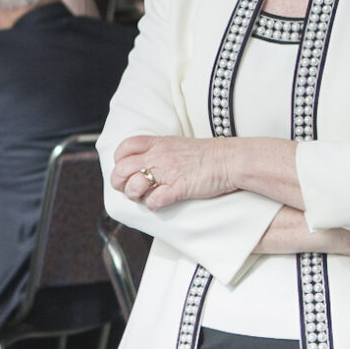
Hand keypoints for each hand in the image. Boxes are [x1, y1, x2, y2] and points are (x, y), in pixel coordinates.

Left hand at [111, 135, 233, 209]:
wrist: (230, 160)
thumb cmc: (207, 154)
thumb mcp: (177, 144)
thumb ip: (159, 151)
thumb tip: (144, 162)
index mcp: (158, 143)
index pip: (125, 147)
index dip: (119, 160)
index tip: (124, 169)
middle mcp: (159, 156)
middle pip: (122, 169)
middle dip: (120, 183)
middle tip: (128, 189)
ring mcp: (168, 172)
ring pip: (134, 185)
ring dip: (135, 195)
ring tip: (143, 197)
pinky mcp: (178, 188)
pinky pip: (155, 200)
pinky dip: (153, 205)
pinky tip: (158, 203)